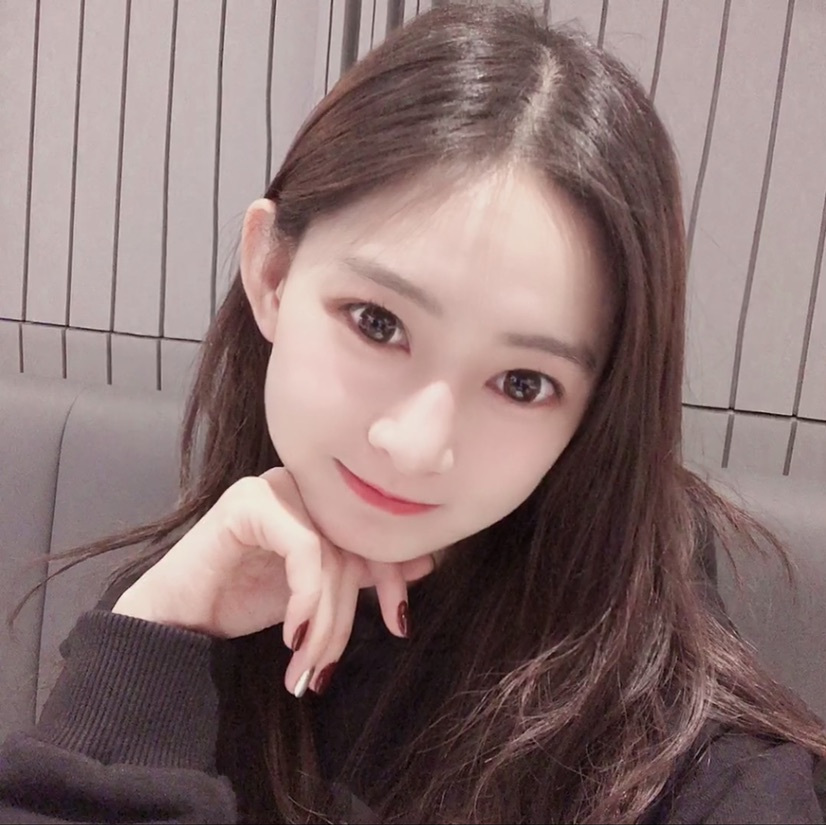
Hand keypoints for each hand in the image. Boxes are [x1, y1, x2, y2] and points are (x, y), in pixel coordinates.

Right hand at [113, 467, 432, 694]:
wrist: (173, 621)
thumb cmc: (239, 601)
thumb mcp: (314, 591)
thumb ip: (360, 571)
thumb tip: (425, 562)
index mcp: (317, 501)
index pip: (371, 533)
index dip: (392, 578)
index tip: (398, 624)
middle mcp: (299, 486)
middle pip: (352, 549)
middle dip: (343, 618)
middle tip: (326, 668)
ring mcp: (274, 488)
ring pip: (330, 556)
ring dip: (322, 622)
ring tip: (306, 667)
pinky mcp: (249, 503)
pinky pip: (305, 550)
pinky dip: (304, 598)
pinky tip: (291, 634)